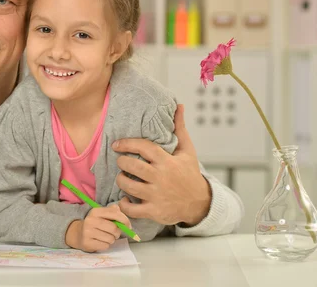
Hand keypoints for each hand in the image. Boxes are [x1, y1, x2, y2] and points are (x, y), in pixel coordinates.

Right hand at [65, 205, 129, 251]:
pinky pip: (105, 246)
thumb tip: (120, 210)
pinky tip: (100, 242)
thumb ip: (112, 211)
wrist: (78, 234)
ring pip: (110, 239)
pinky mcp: (87, 243)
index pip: (115, 213)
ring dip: (111, 240)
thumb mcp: (102, 214)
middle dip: (118, 233)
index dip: (125, 220)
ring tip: (106, 237)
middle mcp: (90, 220)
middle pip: (114, 228)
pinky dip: (106, 245)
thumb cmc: (95, 224)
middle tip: (115, 233)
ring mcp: (87, 232)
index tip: (128, 226)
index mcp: (95, 211)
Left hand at [114, 104, 211, 225]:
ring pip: (128, 185)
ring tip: (123, 177)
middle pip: (132, 166)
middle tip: (121, 161)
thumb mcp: (187, 151)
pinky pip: (131, 208)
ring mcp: (157, 195)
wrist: (200, 203)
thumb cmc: (189, 174)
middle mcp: (161, 177)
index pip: (144, 147)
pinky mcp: (154, 211)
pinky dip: (123, 204)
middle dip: (121, 161)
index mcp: (167, 161)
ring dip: (121, 180)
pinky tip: (125, 198)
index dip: (127, 144)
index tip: (116, 144)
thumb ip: (180, 129)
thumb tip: (178, 106)